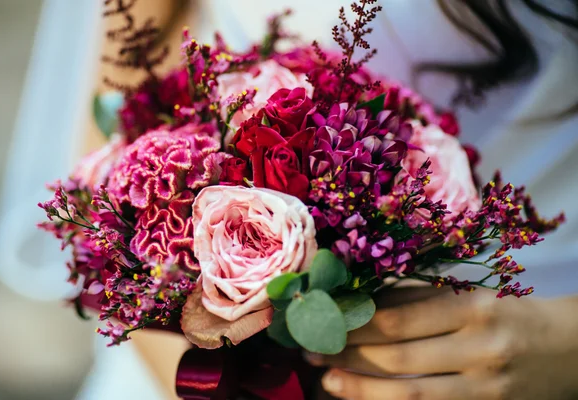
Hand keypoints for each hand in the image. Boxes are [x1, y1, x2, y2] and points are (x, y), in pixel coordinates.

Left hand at [307, 286, 577, 399]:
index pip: (397, 320)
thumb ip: (415, 297)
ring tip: (329, 382)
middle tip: (312, 352)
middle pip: (398, 358)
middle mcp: (479, 349)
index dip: (353, 325)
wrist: (568, 350)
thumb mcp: (466, 295)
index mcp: (470, 308)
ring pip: (412, 394)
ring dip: (363, 390)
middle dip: (348, 356)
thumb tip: (358, 299)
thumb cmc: (507, 314)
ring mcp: (486, 389)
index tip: (321, 322)